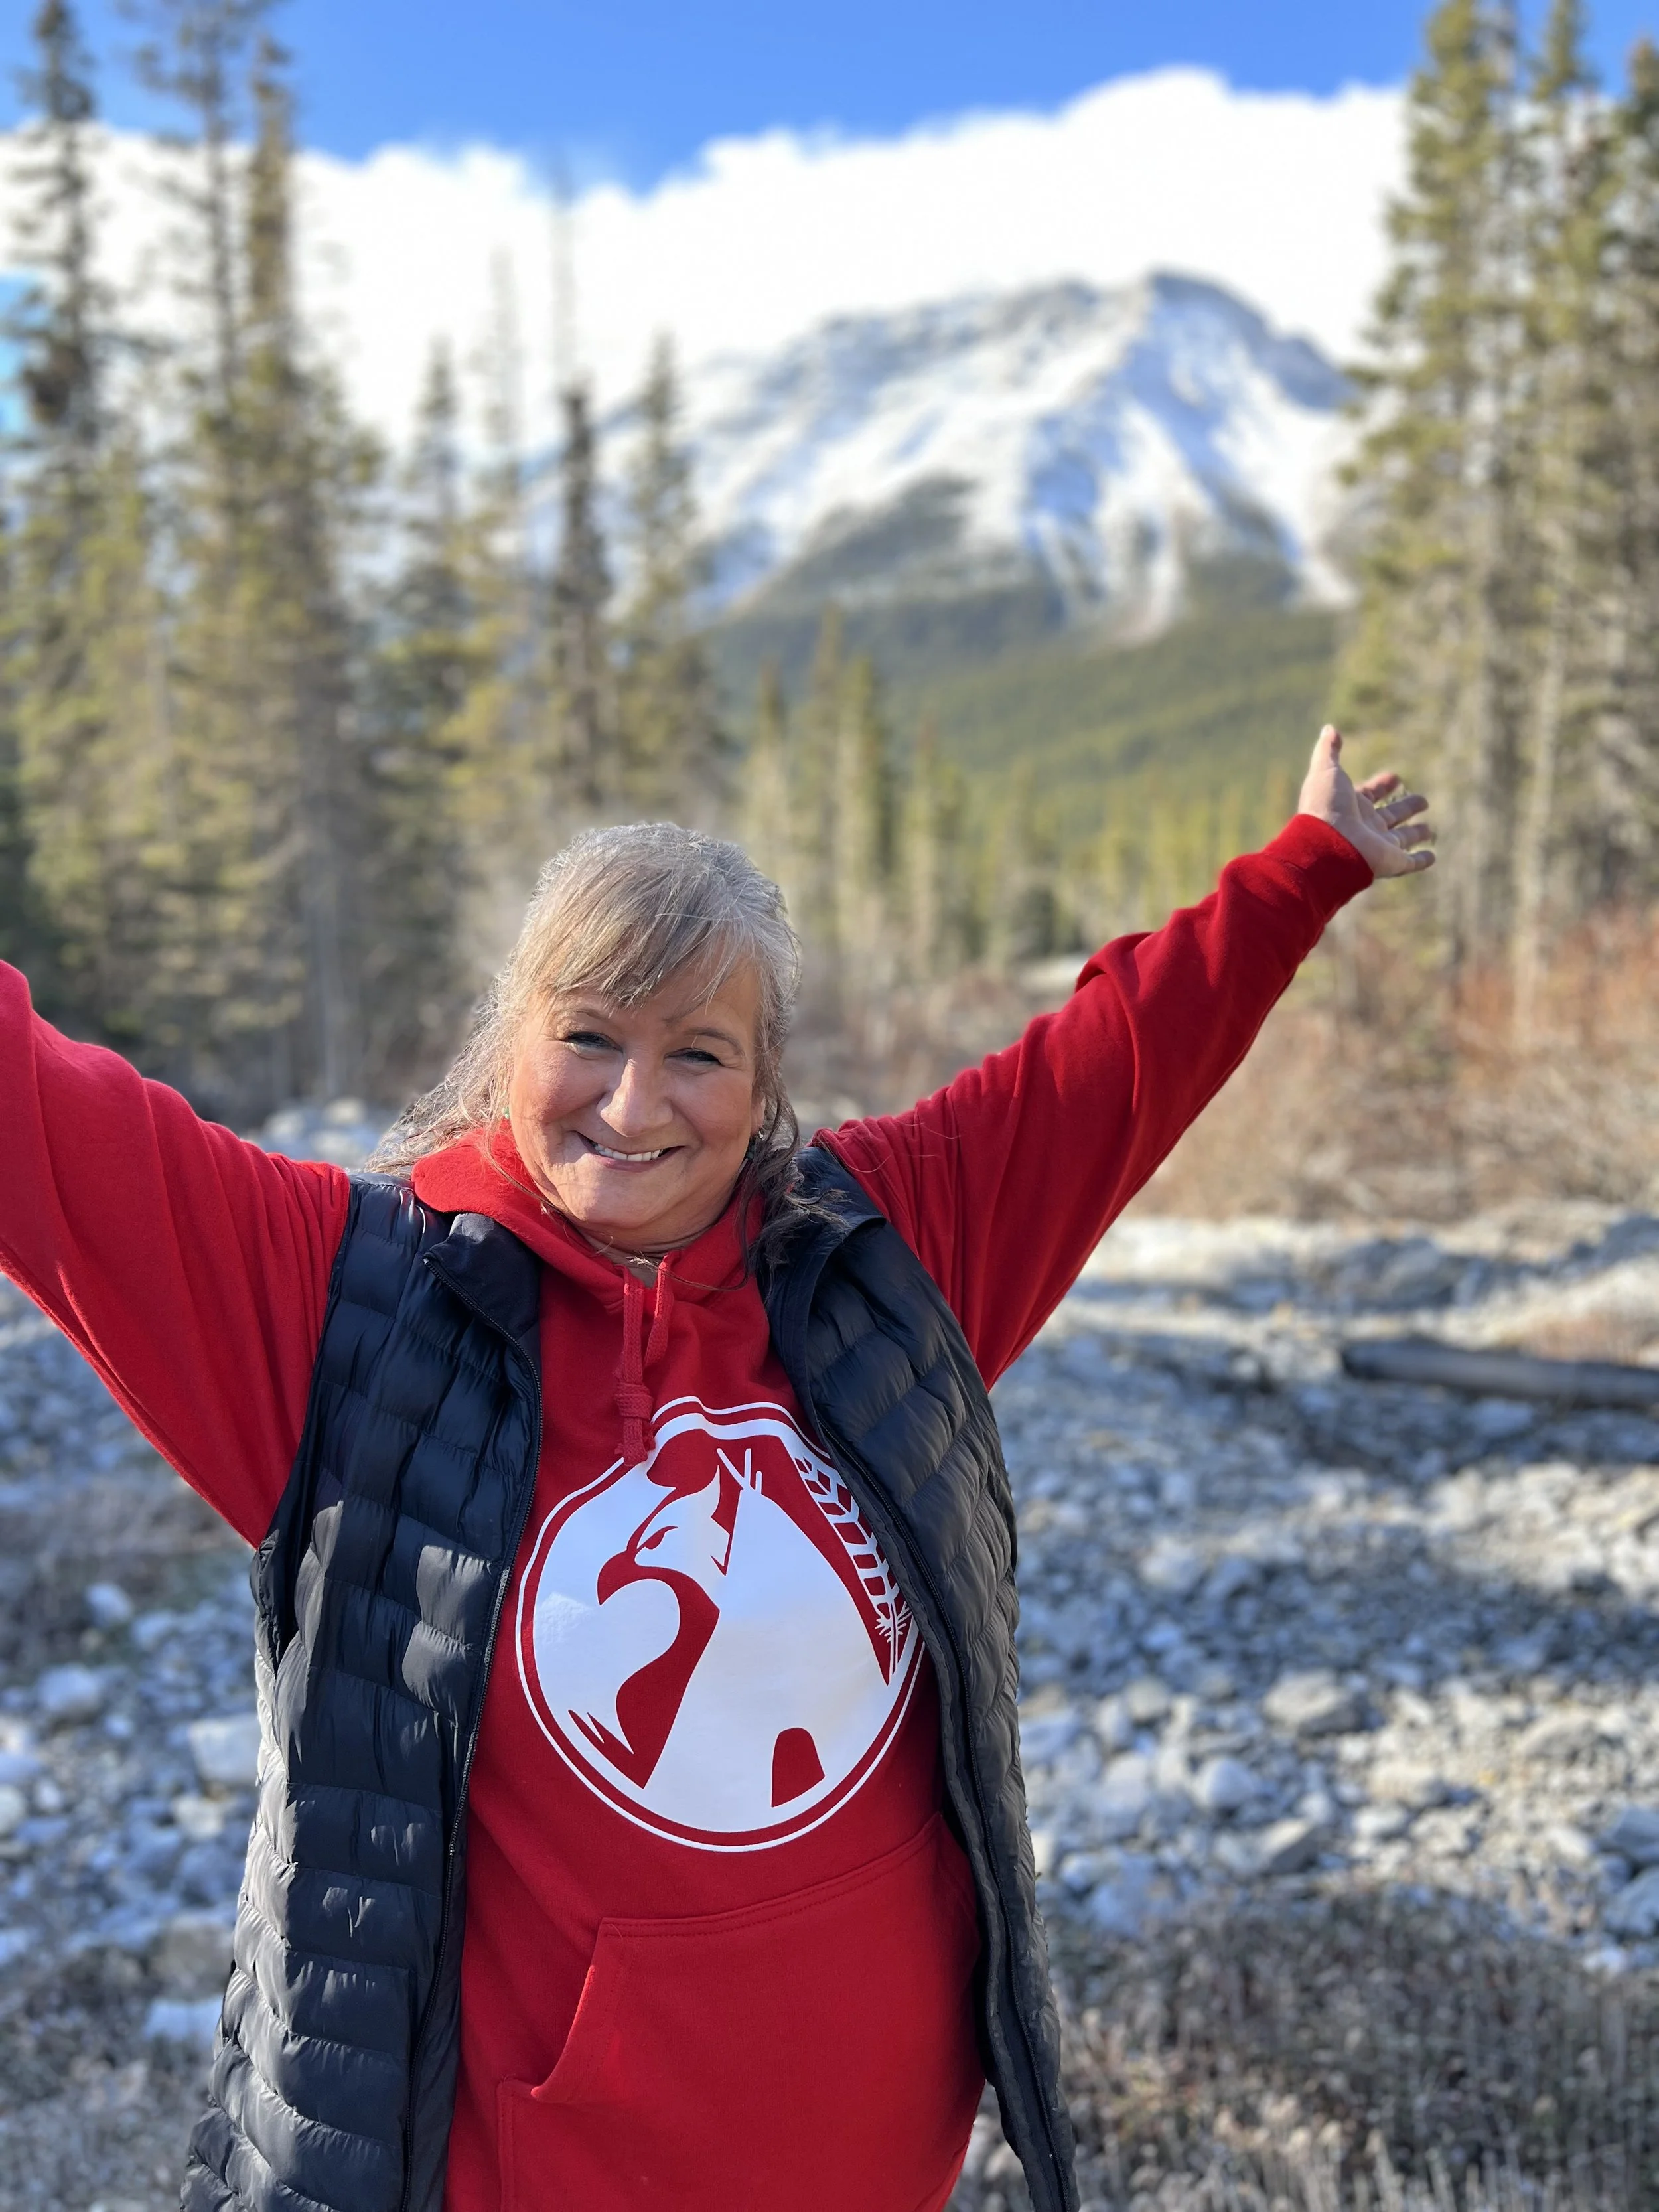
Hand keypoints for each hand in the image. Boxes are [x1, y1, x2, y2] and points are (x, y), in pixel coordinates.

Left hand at [1297, 725, 1434, 878]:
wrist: (1326, 846)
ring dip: (1416, 834)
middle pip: (1390, 817)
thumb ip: (1328, 751)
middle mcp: (1366, 828)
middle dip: (1406, 808)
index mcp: (1351, 807)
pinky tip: (1433, 857)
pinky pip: (1410, 862)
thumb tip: (1328, 729)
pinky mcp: (1391, 862)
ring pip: (1402, 840)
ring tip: (1430, 829)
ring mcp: (1379, 847)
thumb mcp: (1326, 771)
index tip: (1394, 777)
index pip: (1369, 794)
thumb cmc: (1326, 807)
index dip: (1381, 786)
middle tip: (1423, 801)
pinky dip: (1422, 860)